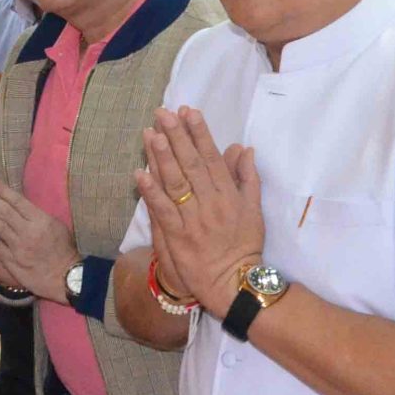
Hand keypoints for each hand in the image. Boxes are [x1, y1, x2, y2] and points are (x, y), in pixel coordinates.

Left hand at [0, 175, 78, 302]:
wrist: (65, 277)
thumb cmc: (62, 248)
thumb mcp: (55, 225)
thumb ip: (36, 213)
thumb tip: (16, 201)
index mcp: (41, 220)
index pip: (16, 200)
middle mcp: (28, 231)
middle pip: (3, 210)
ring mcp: (19, 247)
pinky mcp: (12, 262)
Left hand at [134, 106, 264, 320]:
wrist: (234, 282)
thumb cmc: (244, 245)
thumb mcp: (254, 210)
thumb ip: (247, 178)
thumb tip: (244, 148)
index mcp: (229, 194)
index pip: (212, 158)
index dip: (199, 133)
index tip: (188, 111)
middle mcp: (211, 202)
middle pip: (191, 165)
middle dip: (177, 137)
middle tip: (163, 114)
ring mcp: (194, 219)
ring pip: (176, 183)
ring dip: (162, 157)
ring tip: (150, 134)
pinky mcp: (179, 237)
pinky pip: (163, 211)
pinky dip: (151, 193)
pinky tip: (140, 174)